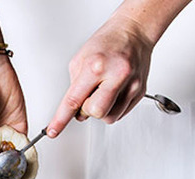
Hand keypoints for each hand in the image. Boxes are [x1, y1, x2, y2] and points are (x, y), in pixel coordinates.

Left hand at [47, 16, 153, 136]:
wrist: (134, 32)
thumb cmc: (107, 43)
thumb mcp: (80, 59)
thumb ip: (75, 86)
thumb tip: (74, 110)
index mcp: (96, 66)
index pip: (74, 100)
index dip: (62, 119)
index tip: (54, 131)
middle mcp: (115, 75)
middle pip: (96, 112)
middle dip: (88, 110)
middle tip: (89, 96)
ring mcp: (131, 84)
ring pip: (110, 117)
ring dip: (102, 110)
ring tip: (103, 92)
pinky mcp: (140, 91)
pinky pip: (121, 113)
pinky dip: (113, 107)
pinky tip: (114, 92)